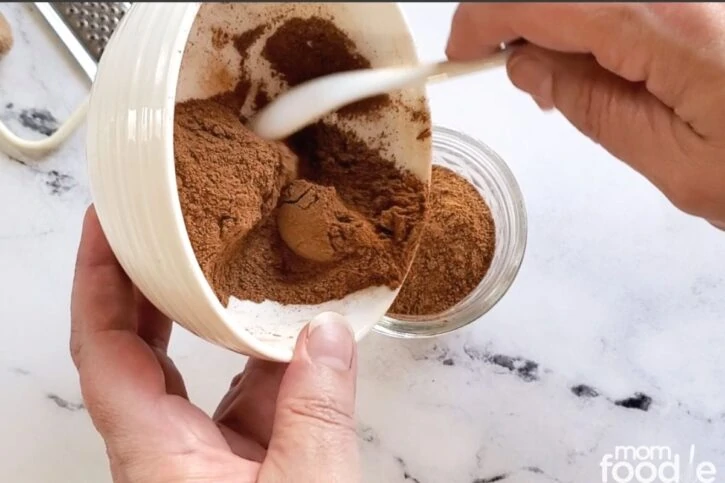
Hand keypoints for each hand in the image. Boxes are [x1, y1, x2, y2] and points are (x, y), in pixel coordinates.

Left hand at [70, 207, 360, 481]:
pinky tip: (283, 329)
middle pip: (131, 351)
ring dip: (195, 314)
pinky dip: (254, 355)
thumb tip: (328, 332)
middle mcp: (163, 450)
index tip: (105, 225)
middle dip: (136, 282)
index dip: (96, 281)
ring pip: (184, 372)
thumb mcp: (307, 482)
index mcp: (157, 452)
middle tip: (151, 226)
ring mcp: (197, 457)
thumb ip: (318, 408)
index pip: (104, 351)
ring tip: (214, 260)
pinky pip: (235, 395)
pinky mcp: (231, 465)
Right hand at [447, 3, 724, 227]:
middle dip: (518, 20)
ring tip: (563, 80)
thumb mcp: (675, 163)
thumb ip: (594, 108)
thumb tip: (528, 68)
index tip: (461, 51)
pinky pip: (623, 0)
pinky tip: (606, 60)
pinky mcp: (701, 1)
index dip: (485, 19)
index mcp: (670, 24)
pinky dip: (594, 22)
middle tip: (512, 70)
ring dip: (557, 23)